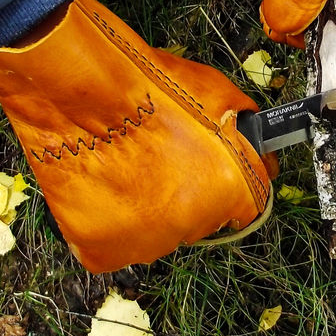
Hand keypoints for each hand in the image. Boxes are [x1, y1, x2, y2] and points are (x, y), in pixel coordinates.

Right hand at [0, 0, 276, 272]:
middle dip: (185, 195)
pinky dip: (107, 224)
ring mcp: (147, 243)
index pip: (246, 206)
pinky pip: (113, 245)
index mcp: (232, 187)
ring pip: (156, 233)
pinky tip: (102, 188)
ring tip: (124, 169)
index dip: (226, 185)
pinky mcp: (103, 252)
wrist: (82, 90)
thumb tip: (253, 143)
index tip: (209, 173)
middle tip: (158, 162)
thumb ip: (241, 132)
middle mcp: (194, 223)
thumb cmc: (145, 83)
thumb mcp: (218, 93)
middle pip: (199, 220)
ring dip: (146, 210)